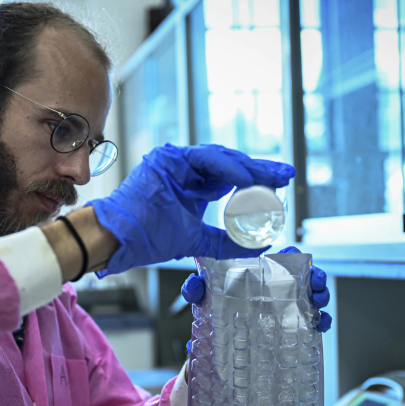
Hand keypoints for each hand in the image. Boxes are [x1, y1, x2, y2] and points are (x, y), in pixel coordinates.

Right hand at [88, 144, 294, 274]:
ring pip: (220, 158)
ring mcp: (175, 161)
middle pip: (229, 164)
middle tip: (286, 175)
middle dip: (260, 170)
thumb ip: (224, 242)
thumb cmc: (147, 238)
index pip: (230, 177)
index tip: (281, 186)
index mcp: (191, 185)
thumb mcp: (195, 241)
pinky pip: (205, 159)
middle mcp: (184, 169)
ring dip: (248, 167)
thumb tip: (258, 248)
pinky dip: (227, 168)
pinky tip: (246, 179)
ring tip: (272, 178)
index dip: (256, 180)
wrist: (118, 238)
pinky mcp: (168, 159)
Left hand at [180, 246, 332, 332]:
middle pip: (303, 276)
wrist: (214, 349)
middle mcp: (274, 289)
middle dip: (315, 276)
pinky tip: (322, 323)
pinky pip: (311, 321)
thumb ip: (195, 290)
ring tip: (320, 300)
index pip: (278, 259)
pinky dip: (321, 320)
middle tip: (317, 282)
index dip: (290, 254)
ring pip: (311, 296)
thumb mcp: (202, 299)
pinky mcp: (291, 328)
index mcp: (256, 277)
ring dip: (320, 295)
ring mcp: (285, 308)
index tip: (295, 253)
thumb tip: (193, 287)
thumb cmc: (211, 315)